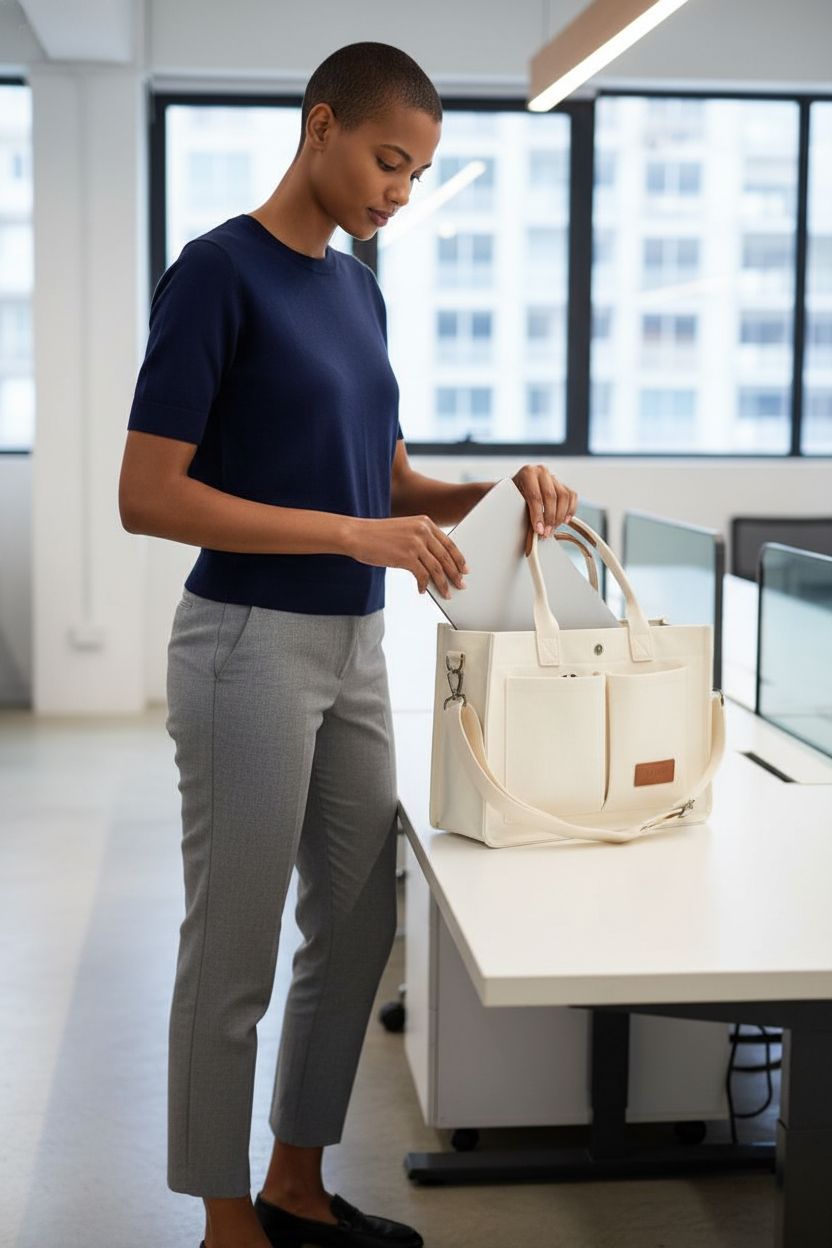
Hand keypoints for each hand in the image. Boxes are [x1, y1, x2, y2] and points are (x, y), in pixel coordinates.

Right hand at [346, 515, 467, 598]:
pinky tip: (422, 590)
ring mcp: (415, 543)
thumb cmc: (377, 534)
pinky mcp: (406, 557)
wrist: (357, 534)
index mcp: (425, 522)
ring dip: (443, 584)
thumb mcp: (404, 529)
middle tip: (460, 585)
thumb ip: (420, 539)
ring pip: (437, 568)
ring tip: (446, 593)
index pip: (449, 543)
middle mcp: (422, 531)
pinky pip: (422, 575)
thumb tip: (434, 561)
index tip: (464, 569)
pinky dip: (424, 585)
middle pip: (446, 557)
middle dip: (455, 574)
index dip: (458, 558)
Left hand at [512, 464, 577, 556]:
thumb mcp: (513, 502)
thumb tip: (535, 529)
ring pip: (564, 496)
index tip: (539, 529)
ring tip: (553, 529)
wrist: (516, 489)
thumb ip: (522, 512)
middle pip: (551, 496)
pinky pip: (572, 497)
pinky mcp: (563, 484)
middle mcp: (542, 472)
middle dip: (550, 518)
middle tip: (546, 533)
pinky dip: (570, 510)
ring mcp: (553, 477)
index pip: (535, 496)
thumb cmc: (513, 497)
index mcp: (527, 473)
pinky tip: (564, 521)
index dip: (538, 515)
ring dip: (560, 516)